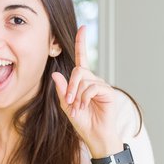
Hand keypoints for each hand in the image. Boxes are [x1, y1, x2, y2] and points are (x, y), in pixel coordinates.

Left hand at [51, 25, 122, 157]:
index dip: (82, 43)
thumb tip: (55, 74)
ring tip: (78, 108)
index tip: (83, 28)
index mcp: (83, 81)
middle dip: (70, 86)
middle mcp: (93, 80)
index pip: (82, 59)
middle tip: (69, 101)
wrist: (94, 135)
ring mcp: (101, 85)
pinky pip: (92, 87)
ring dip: (77, 95)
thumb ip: (61, 90)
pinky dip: (84, 97)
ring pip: (84, 79)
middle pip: (79, 70)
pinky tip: (84, 106)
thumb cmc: (82, 122)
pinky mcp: (108, 92)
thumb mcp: (66, 106)